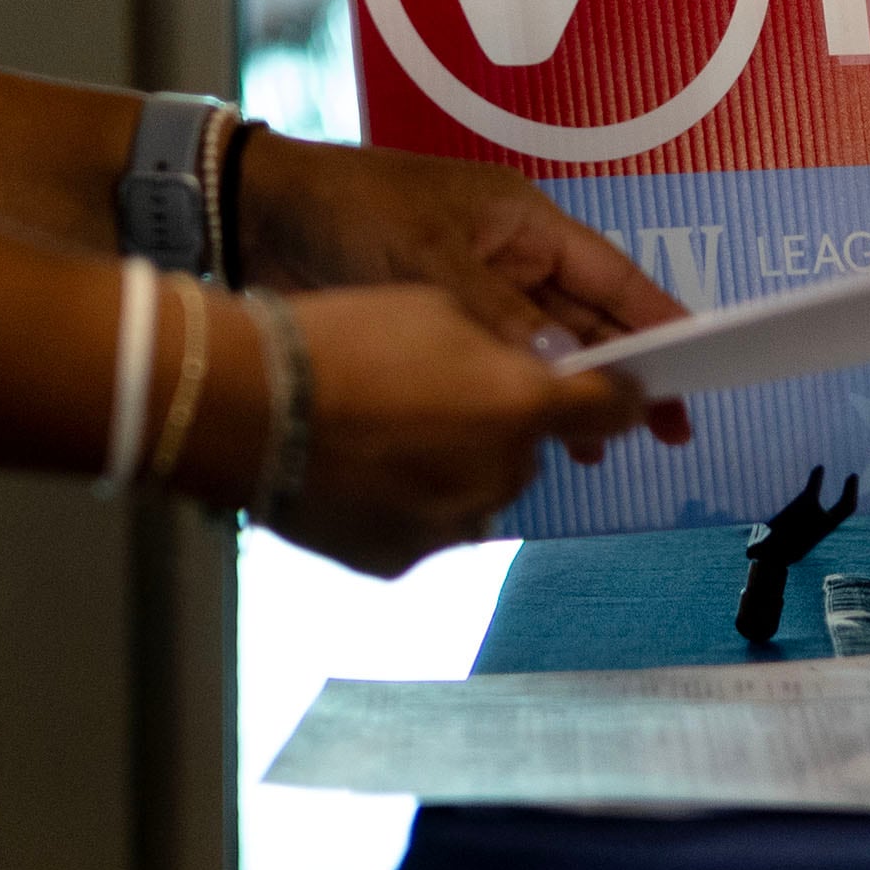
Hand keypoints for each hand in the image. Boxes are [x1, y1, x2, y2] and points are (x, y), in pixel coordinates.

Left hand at [238, 132, 693, 454]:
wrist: (260, 214)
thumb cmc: (351, 213)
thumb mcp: (430, 257)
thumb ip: (497, 314)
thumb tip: (559, 368)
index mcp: (524, 223)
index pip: (611, 277)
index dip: (657, 324)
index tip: (694, 371)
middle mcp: (511, 257)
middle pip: (586, 319)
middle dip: (621, 371)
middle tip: (658, 431)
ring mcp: (476, 291)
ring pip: (543, 348)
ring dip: (568, 392)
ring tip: (593, 450)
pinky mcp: (438, 322)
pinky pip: (497, 363)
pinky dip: (516, 395)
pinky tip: (523, 434)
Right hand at [269, 286, 649, 576]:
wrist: (249, 405)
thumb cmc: (344, 336)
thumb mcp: (438, 307)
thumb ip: (499, 347)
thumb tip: (524, 374)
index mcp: (520, 404)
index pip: (607, 409)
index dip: (618, 398)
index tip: (620, 393)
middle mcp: (501, 475)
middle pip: (528, 450)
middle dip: (502, 425)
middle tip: (441, 393)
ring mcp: (452, 526)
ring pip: (478, 491)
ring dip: (457, 465)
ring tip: (390, 431)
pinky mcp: (402, 561)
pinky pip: (427, 525)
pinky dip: (409, 501)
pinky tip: (362, 468)